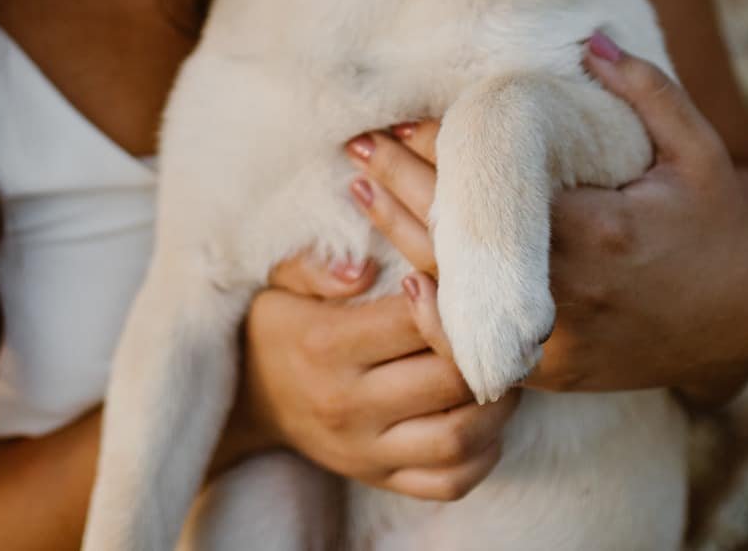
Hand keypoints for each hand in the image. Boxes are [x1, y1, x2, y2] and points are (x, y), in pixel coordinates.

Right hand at [216, 250, 519, 500]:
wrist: (248, 400)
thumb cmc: (277, 327)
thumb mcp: (279, 282)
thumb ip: (317, 266)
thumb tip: (366, 270)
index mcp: (325, 346)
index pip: (413, 321)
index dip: (447, 297)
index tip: (451, 282)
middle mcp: (347, 404)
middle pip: (448, 380)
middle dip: (483, 350)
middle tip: (494, 328)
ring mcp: (366, 450)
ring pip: (459, 438)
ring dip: (496, 405)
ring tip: (499, 371)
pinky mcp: (381, 479)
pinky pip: (450, 482)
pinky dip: (483, 454)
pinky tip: (481, 418)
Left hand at [344, 34, 747, 397]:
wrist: (746, 321)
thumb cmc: (718, 226)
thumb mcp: (697, 152)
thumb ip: (645, 92)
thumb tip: (589, 39)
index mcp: (600, 233)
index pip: (496, 193)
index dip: (442, 156)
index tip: (404, 121)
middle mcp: (570, 292)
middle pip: (460, 238)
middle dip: (402, 187)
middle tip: (358, 146)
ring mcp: (555, 339)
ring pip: (457, 292)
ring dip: (401, 238)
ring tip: (360, 191)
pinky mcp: (550, 370)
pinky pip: (475, 345)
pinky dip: (431, 310)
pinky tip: (398, 273)